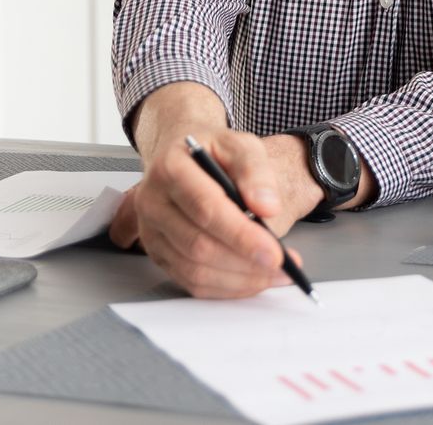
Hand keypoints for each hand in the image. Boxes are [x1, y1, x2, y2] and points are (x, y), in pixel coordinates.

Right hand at [108, 129, 317, 297]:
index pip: (207, 209)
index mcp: (171, 168)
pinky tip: (252, 279)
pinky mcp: (157, 252)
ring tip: (273, 273)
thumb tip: (267, 207)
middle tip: (281, 266)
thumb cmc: (213, 151)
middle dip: (245, 261)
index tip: (274, 252)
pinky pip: (190, 281)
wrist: (184, 155)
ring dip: (238, 279)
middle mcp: (152, 202)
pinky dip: (225, 287)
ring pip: (194, 269)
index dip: (242, 235)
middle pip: (199, 245)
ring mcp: (151, 231)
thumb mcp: (240, 145)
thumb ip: (256, 171)